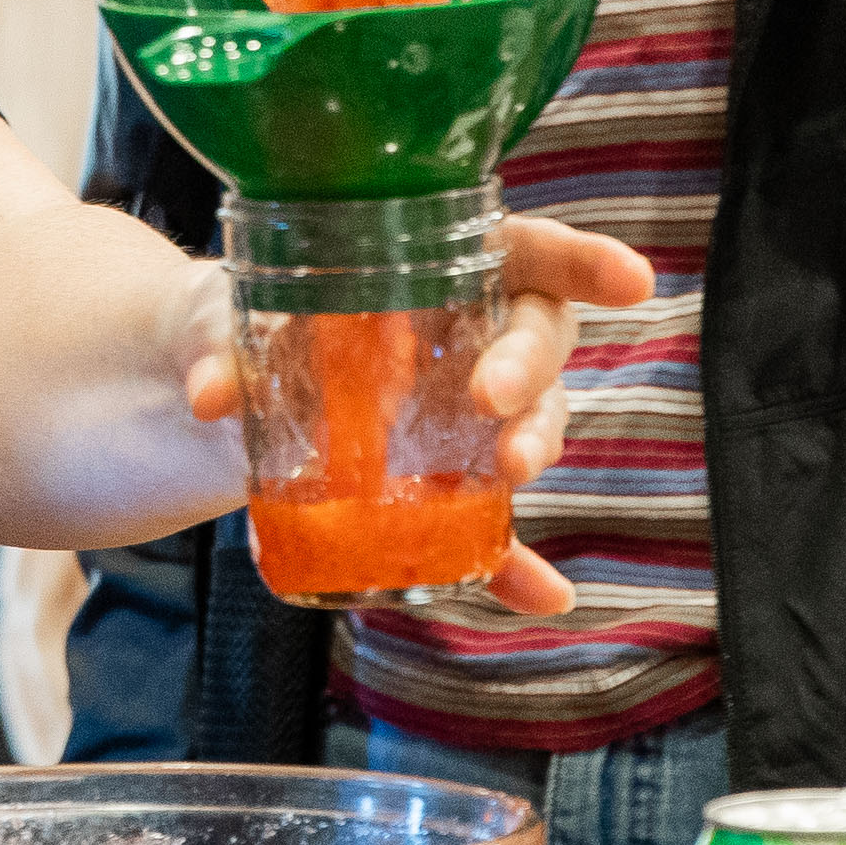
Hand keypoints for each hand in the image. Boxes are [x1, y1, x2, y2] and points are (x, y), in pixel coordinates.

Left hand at [172, 213, 655, 617]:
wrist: (216, 390)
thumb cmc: (237, 318)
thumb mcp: (216, 312)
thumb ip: (219, 338)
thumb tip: (214, 393)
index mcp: (431, 266)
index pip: (523, 249)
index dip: (581, 260)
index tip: (631, 281)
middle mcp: (465, 332)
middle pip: (534, 336)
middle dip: (531, 365)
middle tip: (493, 397)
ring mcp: (460, 412)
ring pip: (530, 419)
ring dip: (535, 442)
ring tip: (511, 472)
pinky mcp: (440, 485)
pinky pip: (494, 526)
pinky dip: (517, 565)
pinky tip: (543, 595)